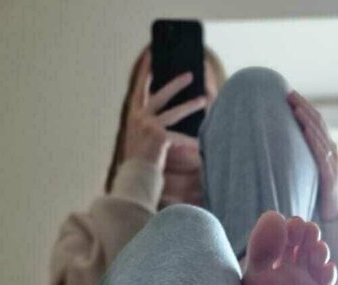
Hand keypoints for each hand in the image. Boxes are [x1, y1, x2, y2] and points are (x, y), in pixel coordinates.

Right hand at [122, 51, 205, 171]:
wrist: (135, 177)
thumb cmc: (139, 160)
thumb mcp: (139, 137)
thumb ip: (148, 124)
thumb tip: (164, 115)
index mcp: (133, 115)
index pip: (139, 87)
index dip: (144, 70)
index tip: (150, 55)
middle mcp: (139, 117)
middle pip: (160, 94)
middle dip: (176, 83)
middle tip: (190, 75)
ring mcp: (148, 126)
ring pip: (174, 112)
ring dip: (191, 105)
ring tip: (204, 100)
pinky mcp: (158, 136)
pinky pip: (180, 137)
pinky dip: (190, 141)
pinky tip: (201, 143)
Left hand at [287, 90, 337, 222]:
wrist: (336, 216)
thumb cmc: (320, 195)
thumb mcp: (308, 173)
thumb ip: (299, 161)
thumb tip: (277, 153)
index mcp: (325, 149)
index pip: (315, 122)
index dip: (303, 107)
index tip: (289, 95)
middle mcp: (330, 151)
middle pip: (317, 122)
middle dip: (303, 106)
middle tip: (288, 93)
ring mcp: (332, 162)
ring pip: (320, 135)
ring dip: (307, 119)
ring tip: (295, 107)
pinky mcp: (330, 175)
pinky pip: (322, 154)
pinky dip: (314, 140)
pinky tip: (305, 130)